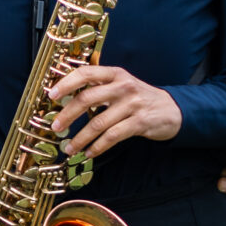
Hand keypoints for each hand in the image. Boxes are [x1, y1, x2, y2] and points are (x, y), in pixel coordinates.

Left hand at [46, 64, 182, 160]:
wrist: (173, 110)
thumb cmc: (139, 98)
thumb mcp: (122, 84)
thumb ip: (99, 87)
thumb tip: (67, 97)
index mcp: (115, 74)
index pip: (86, 73)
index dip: (66, 83)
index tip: (52, 95)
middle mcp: (123, 86)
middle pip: (87, 99)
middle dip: (67, 115)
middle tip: (56, 127)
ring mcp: (132, 104)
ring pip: (98, 122)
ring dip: (80, 138)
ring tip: (70, 147)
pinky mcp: (139, 122)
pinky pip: (112, 137)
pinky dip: (97, 147)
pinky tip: (89, 152)